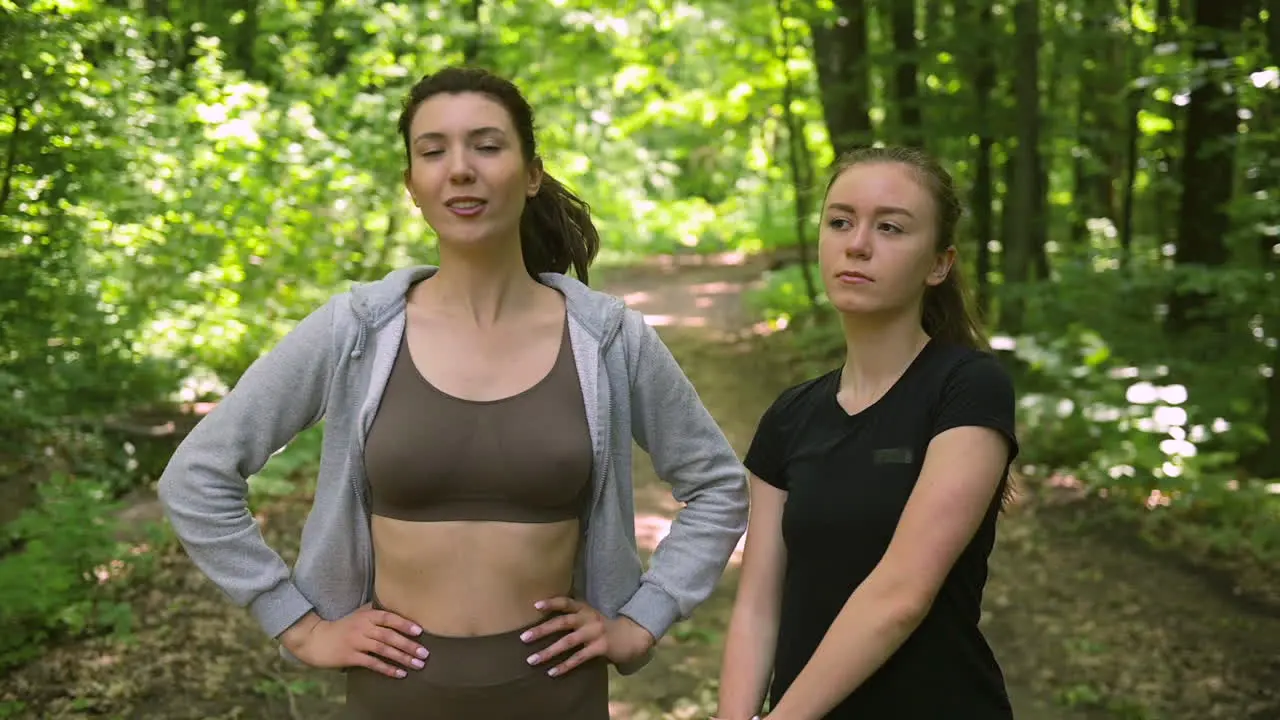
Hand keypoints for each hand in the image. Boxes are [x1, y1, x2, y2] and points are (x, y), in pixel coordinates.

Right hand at [279, 605, 428, 677]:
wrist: (315, 638)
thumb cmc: (341, 627)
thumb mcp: (357, 615)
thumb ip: (375, 612)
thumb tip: (397, 608)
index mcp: (367, 616)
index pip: (389, 618)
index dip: (405, 624)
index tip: (420, 631)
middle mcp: (363, 628)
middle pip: (389, 636)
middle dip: (409, 645)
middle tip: (425, 653)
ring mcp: (356, 642)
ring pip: (383, 650)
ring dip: (402, 658)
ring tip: (417, 664)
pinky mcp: (350, 657)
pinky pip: (372, 663)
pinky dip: (387, 668)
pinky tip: (399, 673)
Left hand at [520, 596, 655, 676]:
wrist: (632, 635)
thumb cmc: (605, 627)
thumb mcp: (591, 617)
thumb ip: (574, 617)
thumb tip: (547, 623)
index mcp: (585, 609)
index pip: (566, 602)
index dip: (551, 603)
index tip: (535, 605)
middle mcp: (588, 618)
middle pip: (562, 622)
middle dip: (541, 630)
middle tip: (524, 638)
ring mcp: (595, 633)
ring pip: (567, 642)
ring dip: (548, 652)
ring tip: (532, 660)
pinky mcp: (600, 647)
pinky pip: (579, 658)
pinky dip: (564, 666)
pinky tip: (552, 672)